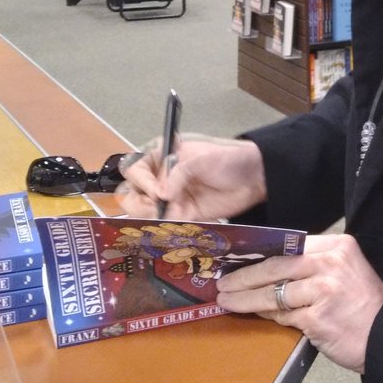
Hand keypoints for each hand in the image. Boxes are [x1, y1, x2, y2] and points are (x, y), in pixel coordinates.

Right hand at [117, 134, 266, 220]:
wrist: (253, 178)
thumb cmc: (228, 159)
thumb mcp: (202, 159)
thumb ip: (179, 173)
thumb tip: (162, 195)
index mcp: (160, 156)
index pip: (133, 169)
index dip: (141, 181)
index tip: (159, 191)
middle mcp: (159, 177)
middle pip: (129, 191)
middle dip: (138, 201)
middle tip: (159, 205)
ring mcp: (168, 198)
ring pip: (140, 210)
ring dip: (148, 215)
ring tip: (170, 213)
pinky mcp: (180, 215)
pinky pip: (161, 224)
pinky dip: (162, 227)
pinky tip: (174, 224)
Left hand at [216, 233, 382, 372]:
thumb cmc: (363, 306)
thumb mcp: (344, 273)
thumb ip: (313, 268)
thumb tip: (268, 271)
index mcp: (337, 246)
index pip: (289, 246)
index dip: (259, 254)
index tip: (238, 260)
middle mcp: (331, 262)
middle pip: (276, 266)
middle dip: (244, 276)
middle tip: (223, 283)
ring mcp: (324, 289)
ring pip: (273, 292)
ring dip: (245, 299)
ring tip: (227, 301)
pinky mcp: (318, 316)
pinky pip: (283, 315)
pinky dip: (267, 316)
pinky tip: (254, 316)